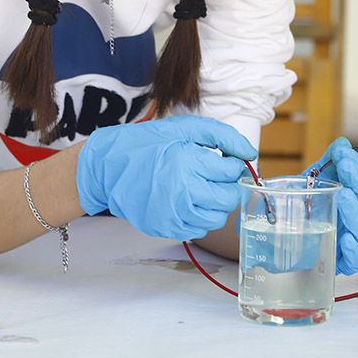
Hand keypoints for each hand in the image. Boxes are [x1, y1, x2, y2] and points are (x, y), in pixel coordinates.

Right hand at [76, 115, 256, 240]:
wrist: (108, 167)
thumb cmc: (148, 144)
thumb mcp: (185, 128)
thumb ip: (223, 137)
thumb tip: (249, 154)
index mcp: (188, 162)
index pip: (231, 172)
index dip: (232, 165)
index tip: (222, 161)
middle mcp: (182, 192)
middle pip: (228, 198)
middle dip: (228, 186)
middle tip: (216, 176)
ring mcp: (173, 214)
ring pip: (217, 218)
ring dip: (217, 204)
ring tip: (203, 188)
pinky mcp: (166, 228)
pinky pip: (199, 229)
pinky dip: (201, 216)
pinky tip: (189, 200)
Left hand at [305, 137, 357, 274]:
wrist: (283, 228)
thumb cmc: (306, 204)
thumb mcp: (316, 178)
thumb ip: (331, 161)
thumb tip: (342, 144)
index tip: (342, 154)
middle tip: (345, 167)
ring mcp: (353, 242)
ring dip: (356, 213)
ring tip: (344, 196)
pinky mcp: (340, 262)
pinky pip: (353, 261)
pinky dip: (352, 251)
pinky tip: (346, 239)